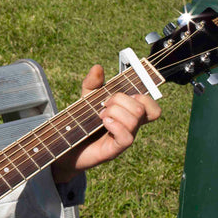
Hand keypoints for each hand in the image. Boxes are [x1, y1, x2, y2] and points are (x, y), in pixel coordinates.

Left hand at [52, 64, 160, 182]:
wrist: (64, 146)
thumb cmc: (80, 123)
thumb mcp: (85, 99)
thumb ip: (92, 83)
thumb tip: (98, 67)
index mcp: (128, 113)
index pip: (152, 106)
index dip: (143, 96)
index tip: (121, 94)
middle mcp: (130, 126)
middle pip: (143, 107)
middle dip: (121, 99)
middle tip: (104, 104)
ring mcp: (124, 138)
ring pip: (135, 119)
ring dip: (115, 111)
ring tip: (100, 115)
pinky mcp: (115, 150)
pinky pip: (127, 137)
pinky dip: (115, 124)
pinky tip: (103, 122)